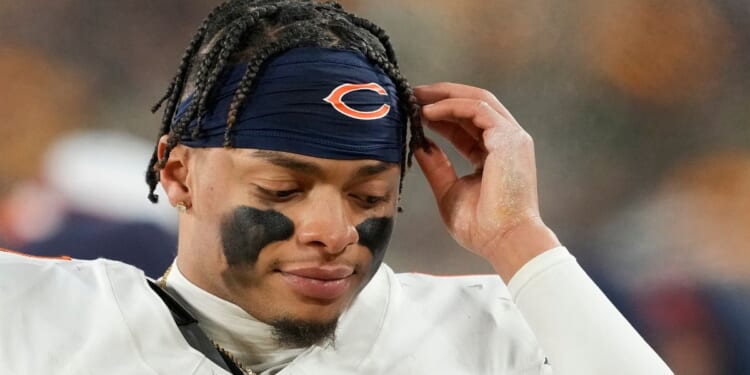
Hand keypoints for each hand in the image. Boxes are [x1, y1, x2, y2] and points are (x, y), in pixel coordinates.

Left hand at [413, 82, 559, 280]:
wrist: (504, 240)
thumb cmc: (482, 226)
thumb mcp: (449, 191)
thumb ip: (436, 166)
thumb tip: (419, 146)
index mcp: (494, 154)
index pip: (467, 124)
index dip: (441, 114)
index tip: (415, 111)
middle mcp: (506, 141)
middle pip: (474, 104)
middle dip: (442, 96)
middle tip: (412, 93)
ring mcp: (511, 137)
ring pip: (478, 100)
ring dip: (445, 95)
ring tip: (416, 97)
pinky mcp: (509, 138)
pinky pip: (478, 109)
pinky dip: (452, 106)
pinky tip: (429, 112)